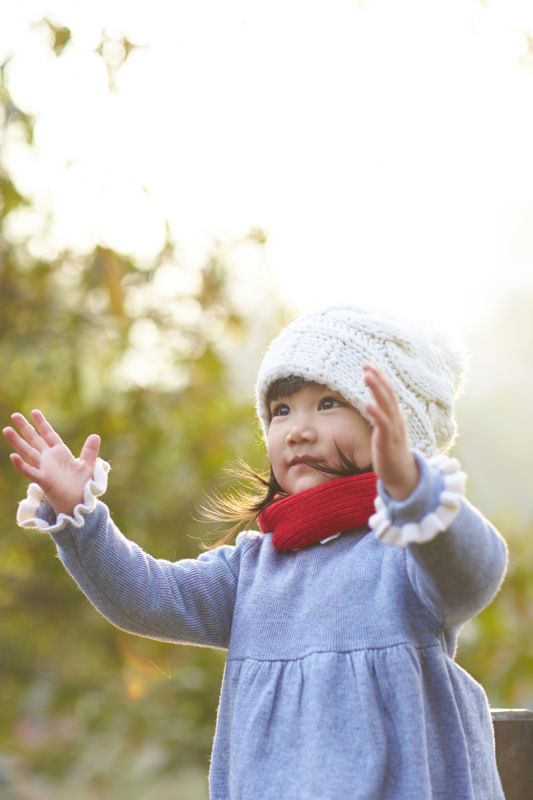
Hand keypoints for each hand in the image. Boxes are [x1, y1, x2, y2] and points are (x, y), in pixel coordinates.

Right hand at [3, 410, 100, 516]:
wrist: (79, 502)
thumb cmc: (82, 486)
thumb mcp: (88, 465)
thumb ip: (89, 451)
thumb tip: (95, 435)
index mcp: (60, 453)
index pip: (49, 435)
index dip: (42, 423)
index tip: (34, 412)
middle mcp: (49, 459)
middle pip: (35, 440)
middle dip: (25, 427)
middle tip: (15, 415)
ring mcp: (45, 469)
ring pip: (28, 452)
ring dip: (17, 442)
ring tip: (6, 429)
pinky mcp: (44, 481)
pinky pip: (31, 472)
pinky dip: (22, 465)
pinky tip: (13, 456)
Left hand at [363, 364, 418, 500]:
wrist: (402, 476)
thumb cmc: (392, 453)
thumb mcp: (385, 430)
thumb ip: (381, 416)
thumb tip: (375, 404)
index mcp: (395, 416)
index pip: (387, 392)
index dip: (379, 378)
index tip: (368, 364)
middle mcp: (396, 419)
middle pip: (388, 393)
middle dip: (378, 377)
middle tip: (366, 363)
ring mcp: (394, 429)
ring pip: (386, 404)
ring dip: (377, 389)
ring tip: (367, 375)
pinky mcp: (388, 441)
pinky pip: (383, 424)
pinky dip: (376, 412)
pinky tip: (368, 403)